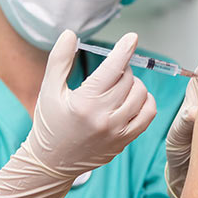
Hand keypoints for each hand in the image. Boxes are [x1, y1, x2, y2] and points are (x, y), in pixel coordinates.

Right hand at [0, 30, 156, 197]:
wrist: (52, 163)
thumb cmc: (49, 124)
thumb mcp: (48, 90)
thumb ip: (59, 60)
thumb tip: (70, 34)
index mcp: (84, 103)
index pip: (112, 69)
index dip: (124, 50)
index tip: (132, 37)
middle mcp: (103, 118)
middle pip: (127, 80)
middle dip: (121, 69)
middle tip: (109, 72)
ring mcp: (117, 131)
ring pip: (140, 95)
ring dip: (133, 83)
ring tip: (119, 85)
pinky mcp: (124, 141)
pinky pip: (148, 115)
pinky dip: (146, 101)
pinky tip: (134, 98)